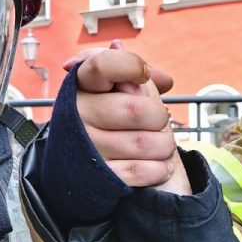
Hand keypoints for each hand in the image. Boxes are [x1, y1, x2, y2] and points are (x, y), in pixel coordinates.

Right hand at [64, 41, 191, 194]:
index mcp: (82, 83)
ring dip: (164, 146)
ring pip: (143, 143)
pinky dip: (159, 169)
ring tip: (162, 145)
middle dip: (159, 117)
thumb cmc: (109, 115)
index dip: (132, 67)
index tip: (143, 75)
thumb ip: (139, 76)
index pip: (103, 66)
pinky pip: (139, 170)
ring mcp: (85, 145)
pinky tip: (160, 165)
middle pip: (136, 110)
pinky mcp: (95, 176)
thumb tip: (164, 80)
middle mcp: (77, 113)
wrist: (83, 163)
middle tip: (160, 120)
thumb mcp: (118, 88)